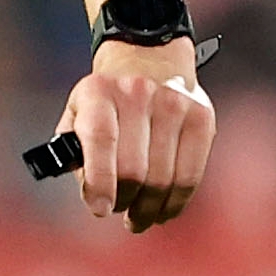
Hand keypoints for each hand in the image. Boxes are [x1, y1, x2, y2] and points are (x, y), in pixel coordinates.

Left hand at [49, 38, 213, 230]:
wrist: (147, 58)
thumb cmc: (106, 99)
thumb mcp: (77, 112)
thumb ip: (74, 152)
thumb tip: (92, 194)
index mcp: (99, 93)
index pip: (101, 140)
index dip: (100, 182)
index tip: (100, 209)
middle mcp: (138, 94)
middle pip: (134, 169)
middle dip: (124, 201)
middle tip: (120, 211)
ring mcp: (175, 105)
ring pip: (163, 179)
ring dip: (149, 209)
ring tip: (139, 217)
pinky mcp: (201, 118)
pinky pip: (190, 176)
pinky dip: (175, 202)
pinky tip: (163, 210)